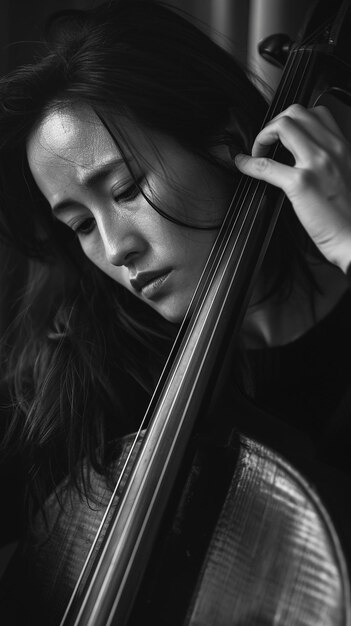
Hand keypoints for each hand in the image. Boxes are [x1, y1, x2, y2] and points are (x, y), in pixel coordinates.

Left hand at [234, 104, 350, 272]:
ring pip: (283, 126)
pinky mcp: (301, 184)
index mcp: (342, 146)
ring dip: (263, 136)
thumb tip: (303, 157)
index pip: (316, 113)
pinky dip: (249, 163)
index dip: (293, 120)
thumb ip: (330, 160)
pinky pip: (266, 165)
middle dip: (274, 124)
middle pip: (296, 112)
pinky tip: (243, 164)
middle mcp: (332, 149)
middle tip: (268, 143)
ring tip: (258, 152)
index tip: (283, 136)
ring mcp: (316, 164)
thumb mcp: (346, 174)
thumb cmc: (348, 213)